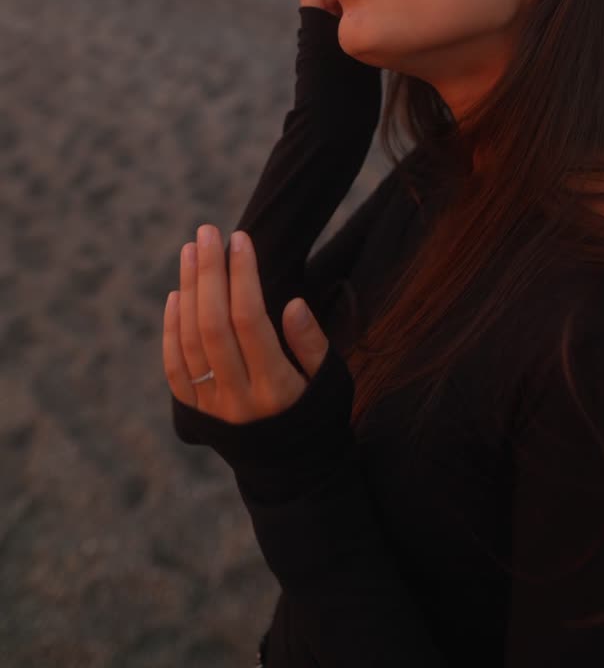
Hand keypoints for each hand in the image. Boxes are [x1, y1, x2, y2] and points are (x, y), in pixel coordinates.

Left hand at [163, 224, 329, 422]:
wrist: (293, 472)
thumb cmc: (318, 415)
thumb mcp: (331, 382)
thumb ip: (312, 345)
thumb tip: (293, 303)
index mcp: (275, 388)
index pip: (249, 320)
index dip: (242, 276)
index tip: (241, 238)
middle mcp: (238, 398)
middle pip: (213, 325)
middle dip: (210, 272)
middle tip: (208, 231)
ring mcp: (213, 407)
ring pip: (191, 341)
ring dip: (189, 290)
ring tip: (192, 250)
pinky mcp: (196, 413)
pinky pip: (175, 368)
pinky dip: (171, 329)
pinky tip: (176, 294)